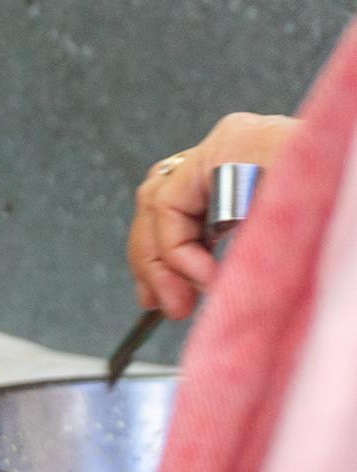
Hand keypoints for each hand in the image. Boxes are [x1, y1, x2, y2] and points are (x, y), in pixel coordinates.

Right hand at [129, 112, 296, 319]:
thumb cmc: (343, 188)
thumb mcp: (300, 209)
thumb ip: (255, 234)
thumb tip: (214, 283)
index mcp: (237, 142)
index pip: (169, 202)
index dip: (177, 252)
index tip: (205, 286)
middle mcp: (228, 144)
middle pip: (156, 203)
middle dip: (158, 261)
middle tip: (175, 306)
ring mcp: (230, 160)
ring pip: (161, 208)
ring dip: (157, 260)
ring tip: (168, 303)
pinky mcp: (238, 180)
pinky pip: (184, 213)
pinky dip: (175, 251)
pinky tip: (178, 287)